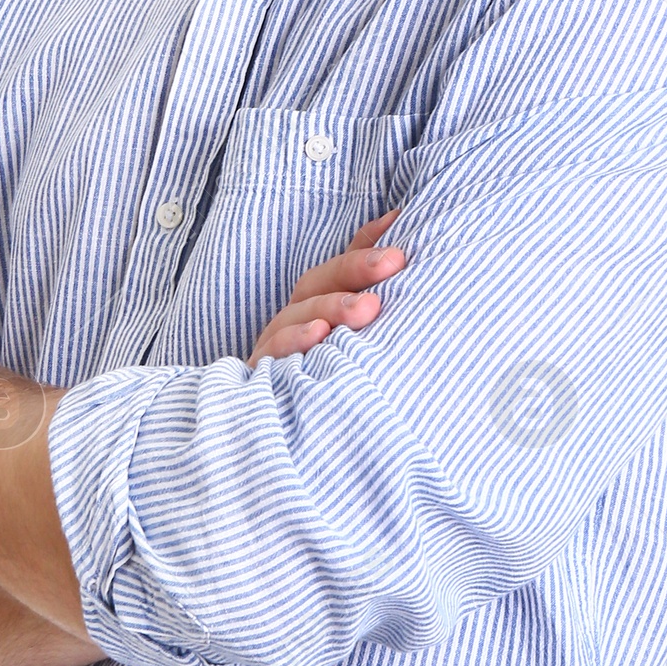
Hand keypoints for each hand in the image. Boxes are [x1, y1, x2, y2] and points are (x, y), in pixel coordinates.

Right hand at [246, 209, 406, 368]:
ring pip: (296, 314)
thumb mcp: (362, 337)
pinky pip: (274, 353)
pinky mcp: (262, 374)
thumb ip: (377, 290)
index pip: (343, 267)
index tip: (402, 237)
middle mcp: (297, 318)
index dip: (368, 246)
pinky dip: (295, 342)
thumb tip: (404, 229)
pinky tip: (319, 337)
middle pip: (318, 283)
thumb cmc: (337, 377)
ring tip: (367, 307)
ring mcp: (277, 345)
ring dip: (331, 306)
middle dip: (356, 270)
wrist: (295, 436)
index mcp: (322, 304)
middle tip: (394, 264)